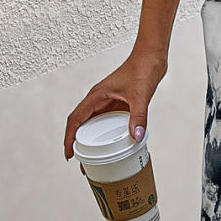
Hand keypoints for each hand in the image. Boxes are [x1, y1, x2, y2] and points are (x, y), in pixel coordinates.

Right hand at [63, 46, 168, 160]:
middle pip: (81, 124)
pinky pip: (106, 122)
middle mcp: (98, 100)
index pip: (75, 119)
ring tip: (93, 159)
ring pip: (93, 124)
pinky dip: (105, 134)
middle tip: (82, 164)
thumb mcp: (140, 95)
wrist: (151, 57)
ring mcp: (107, 102)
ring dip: (90, 141)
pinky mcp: (117, 104)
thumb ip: (138, 116)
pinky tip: (112, 145)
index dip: (69, 137)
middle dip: (77, 144)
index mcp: (96, 96)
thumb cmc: (142, 68)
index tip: (69, 154)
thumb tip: (137, 136)